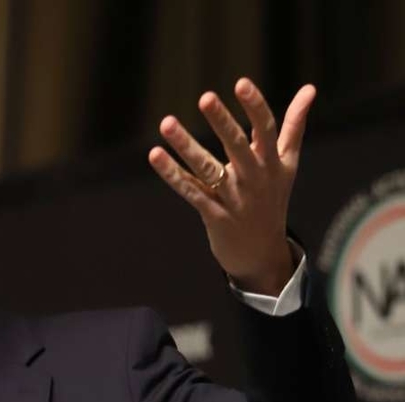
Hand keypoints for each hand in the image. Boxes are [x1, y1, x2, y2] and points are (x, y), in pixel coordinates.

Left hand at [148, 78, 314, 295]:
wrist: (262, 254)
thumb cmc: (272, 199)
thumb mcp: (287, 164)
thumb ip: (294, 126)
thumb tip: (310, 88)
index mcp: (272, 163)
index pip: (266, 130)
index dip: (255, 106)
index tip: (241, 83)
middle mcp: (253, 178)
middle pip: (237, 146)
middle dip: (222, 122)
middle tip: (205, 97)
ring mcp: (233, 198)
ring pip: (208, 168)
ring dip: (186, 146)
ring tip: (166, 123)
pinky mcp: (213, 215)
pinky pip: (190, 190)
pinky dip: (172, 174)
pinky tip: (155, 154)